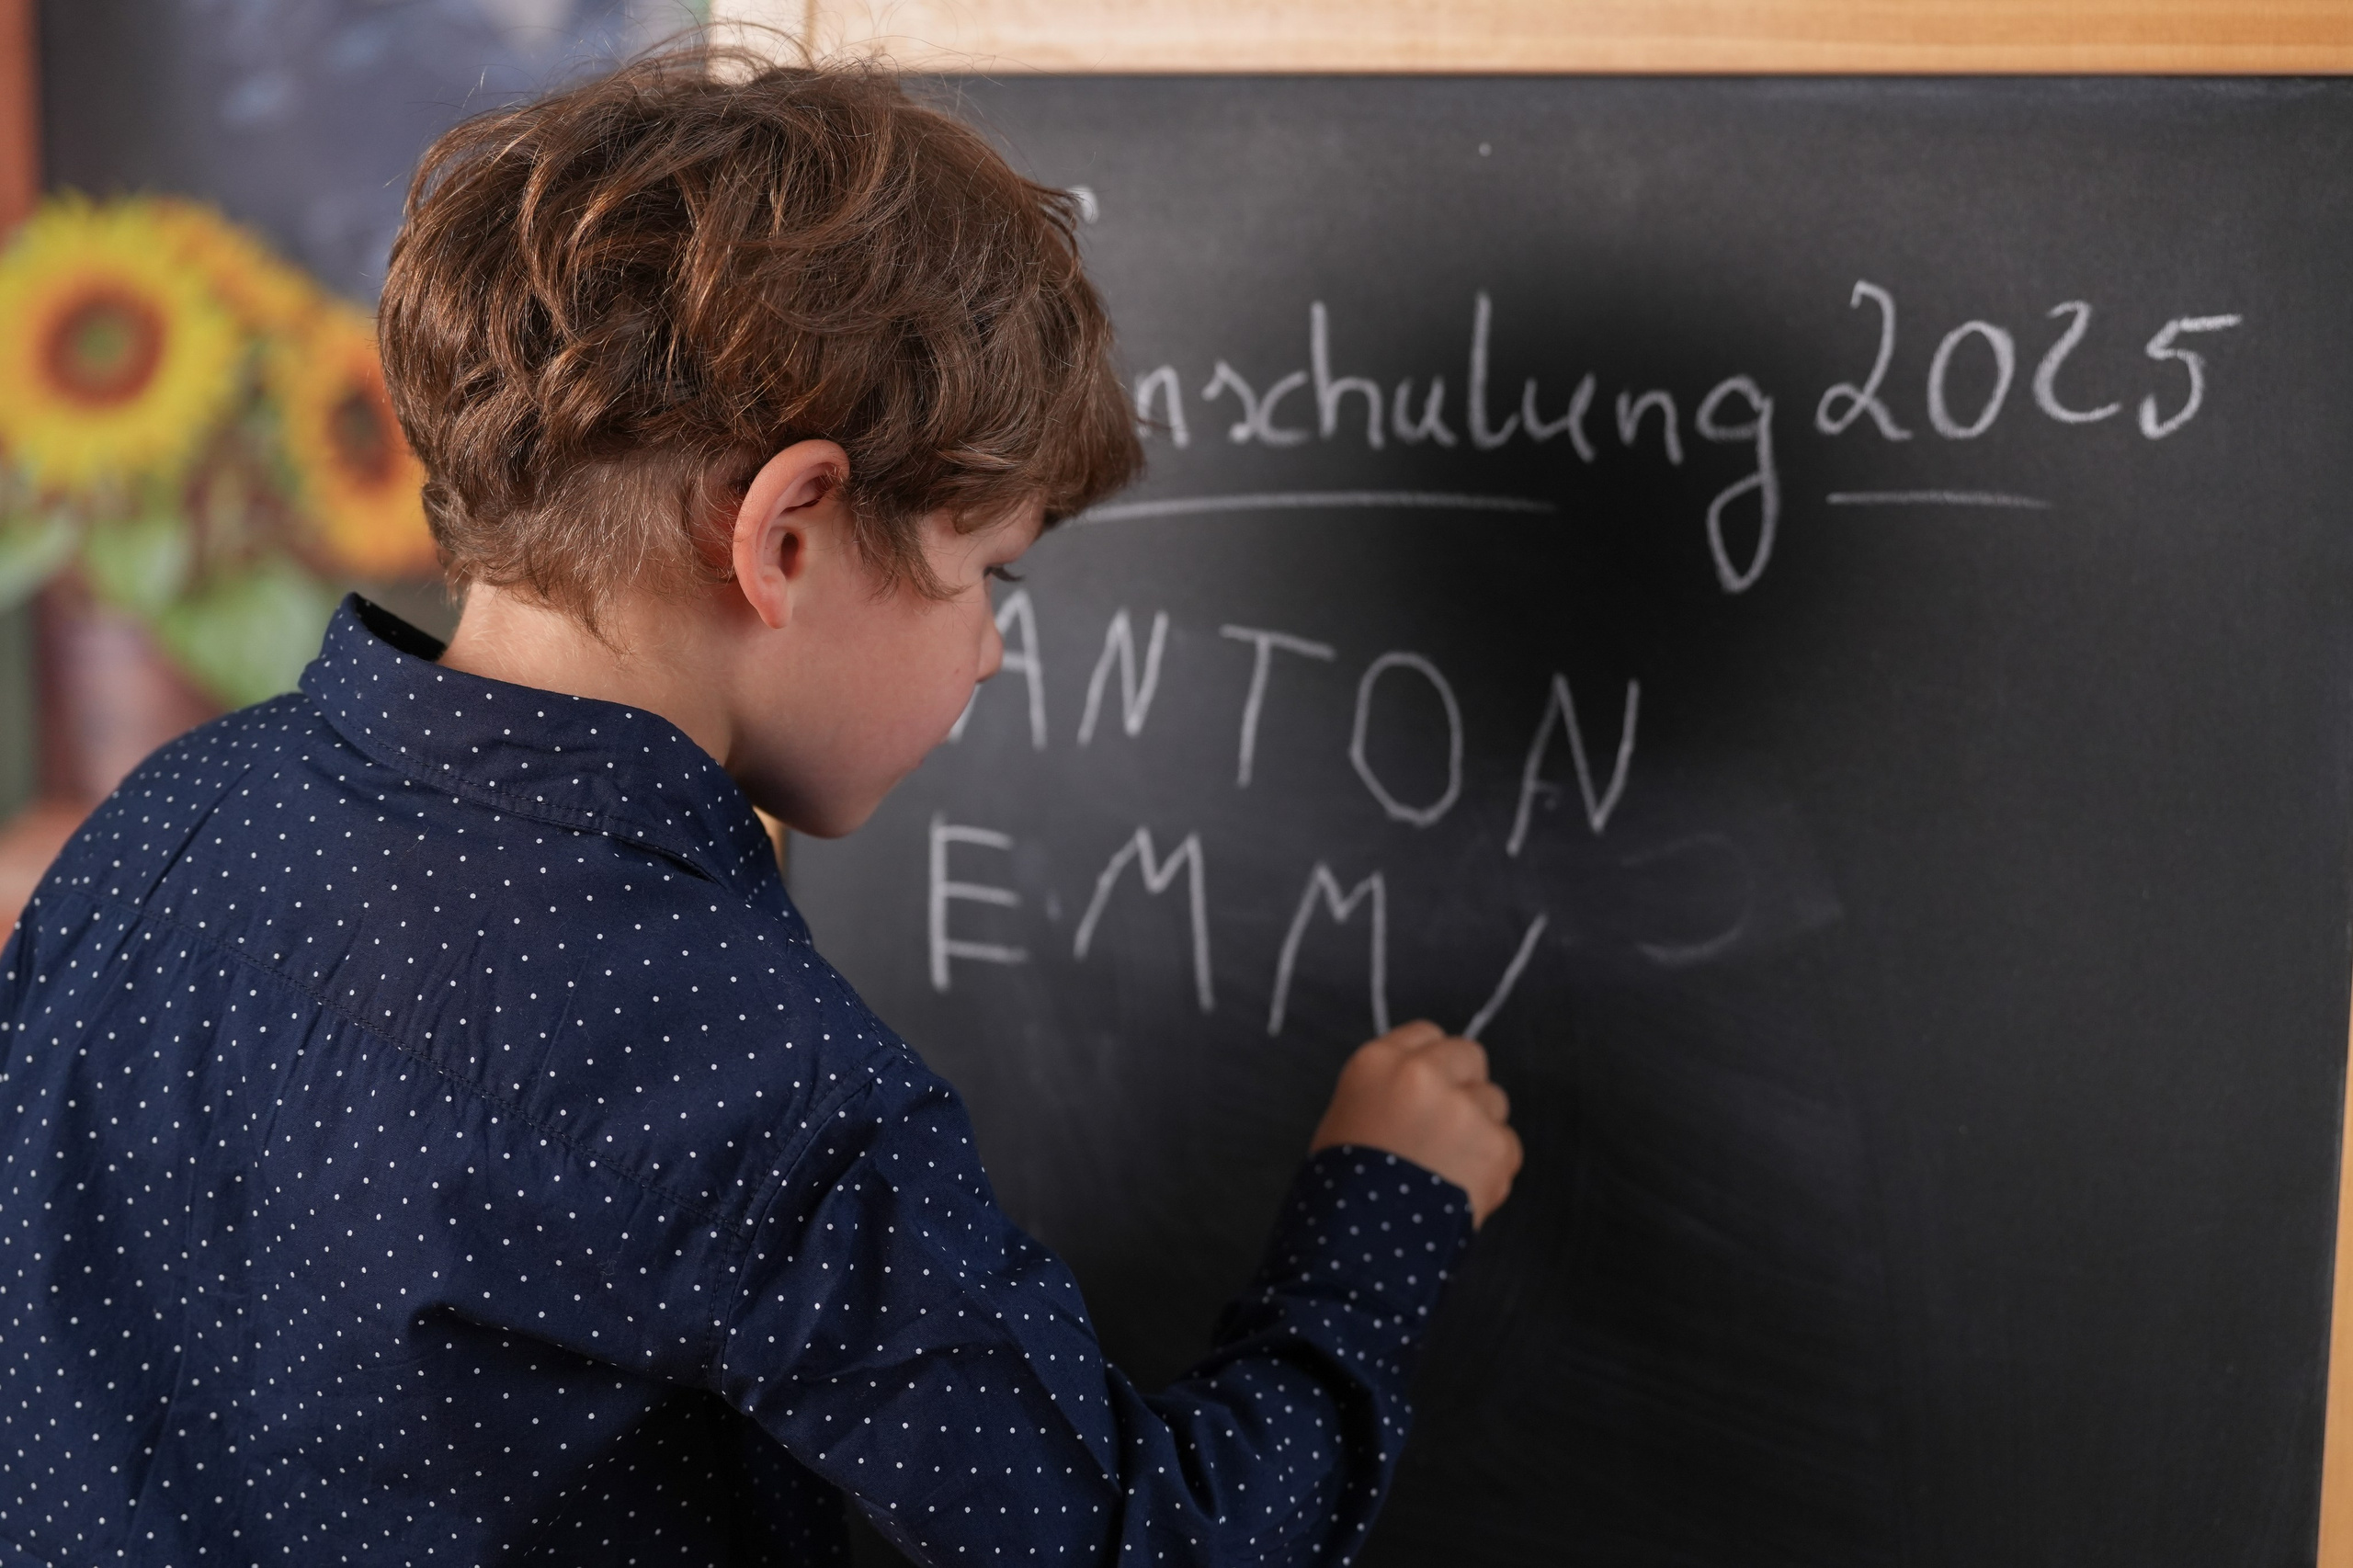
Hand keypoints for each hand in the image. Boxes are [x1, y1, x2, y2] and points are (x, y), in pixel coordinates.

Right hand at [1309, 1020, 1521, 1226]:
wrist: (1358, 1253)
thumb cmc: (1343, 1190)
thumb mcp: (1348, 1117)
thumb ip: (1391, 1088)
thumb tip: (1434, 1083)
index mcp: (1377, 1062)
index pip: (1425, 1034)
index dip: (1430, 1064)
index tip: (1429, 1089)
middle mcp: (1423, 1074)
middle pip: (1469, 1056)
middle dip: (1463, 1086)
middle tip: (1445, 1127)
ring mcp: (1463, 1109)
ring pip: (1493, 1101)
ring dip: (1479, 1128)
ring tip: (1446, 1168)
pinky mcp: (1496, 1147)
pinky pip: (1507, 1145)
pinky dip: (1491, 1167)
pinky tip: (1459, 1190)